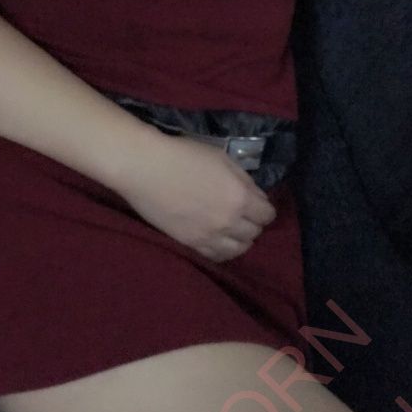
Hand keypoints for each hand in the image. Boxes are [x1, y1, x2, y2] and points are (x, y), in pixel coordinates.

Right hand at [117, 131, 276, 261]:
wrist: (145, 168)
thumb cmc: (183, 155)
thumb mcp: (222, 158)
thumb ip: (243, 179)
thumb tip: (254, 195)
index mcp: (240, 197)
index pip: (267, 214)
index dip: (264, 208)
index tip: (257, 204)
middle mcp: (229, 221)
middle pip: (254, 233)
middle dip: (253, 223)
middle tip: (244, 214)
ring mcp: (209, 236)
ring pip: (239, 249)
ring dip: (240, 239)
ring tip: (232, 231)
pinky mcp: (190, 244)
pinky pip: (216, 256)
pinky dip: (223, 250)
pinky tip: (218, 241)